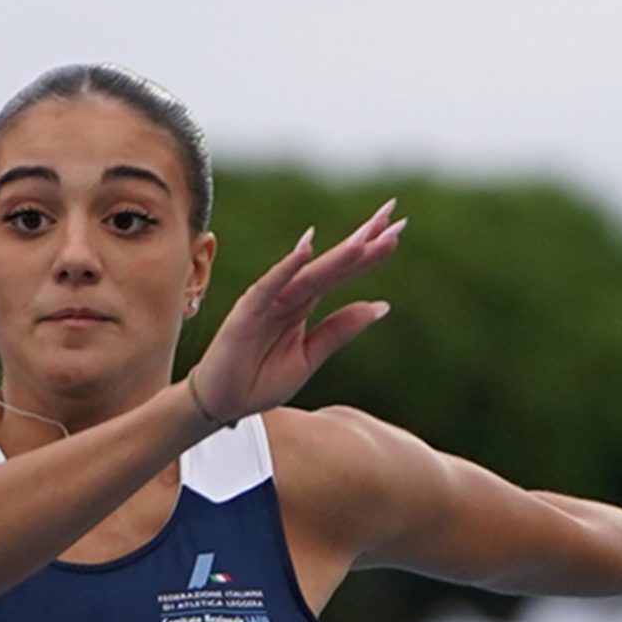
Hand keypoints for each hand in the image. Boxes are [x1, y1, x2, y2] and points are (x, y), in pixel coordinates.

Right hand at [187, 200, 404, 422]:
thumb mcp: (309, 357)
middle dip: (361, 241)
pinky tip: (306, 250)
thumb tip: (382, 305)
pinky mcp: (246, 313)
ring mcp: (267, 302)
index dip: (369, 253)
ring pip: (308, 274)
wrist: (223, 406)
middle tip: (392, 215)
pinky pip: (269, 287)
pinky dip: (287, 269)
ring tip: (365, 239)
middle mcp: (288, 296)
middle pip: (331, 264)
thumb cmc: (260, 380)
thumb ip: (340, 330)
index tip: (398, 231)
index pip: (342, 273)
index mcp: (305, 305)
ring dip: (336, 256)